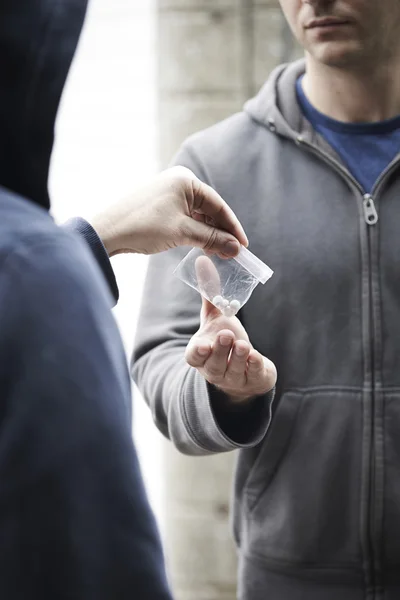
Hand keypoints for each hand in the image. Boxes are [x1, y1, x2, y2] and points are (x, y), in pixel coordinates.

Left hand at [90, 166, 247, 257]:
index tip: (244, 246)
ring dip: (208, 233)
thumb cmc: (144, 226)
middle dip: (221, 232)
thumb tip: (236, 248)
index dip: (232, 227)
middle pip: (209, 209)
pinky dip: (195, 231)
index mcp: (186, 180)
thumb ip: (212, 238)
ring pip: (197, 214)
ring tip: (218, 252)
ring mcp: (167, 193)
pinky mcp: (159, 205)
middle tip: (232, 253)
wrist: (106, 232)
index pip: (218, 204)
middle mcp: (178, 182)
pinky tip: (201, 245)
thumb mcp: (182, 232)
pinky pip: (185, 217)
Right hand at [185, 297, 276, 403]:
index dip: (197, 353)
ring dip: (238, 358)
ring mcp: (234, 378)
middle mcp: (215, 370)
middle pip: (214, 365)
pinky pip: (253, 375)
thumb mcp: (216, 317)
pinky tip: (256, 355)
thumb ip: (209, 293)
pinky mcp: (254, 380)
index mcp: (202, 355)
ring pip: (234, 371)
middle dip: (220, 351)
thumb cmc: (226, 340)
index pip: (193, 357)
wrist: (247, 368)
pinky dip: (254, 366)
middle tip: (226, 335)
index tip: (202, 345)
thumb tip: (203, 260)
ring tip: (243, 344)